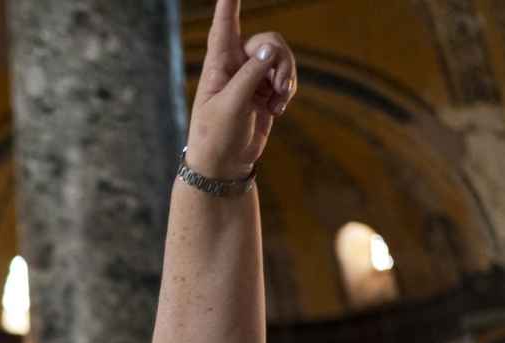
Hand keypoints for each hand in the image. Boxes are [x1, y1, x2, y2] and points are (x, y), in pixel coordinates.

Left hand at [186, 0, 298, 179]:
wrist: (224, 165)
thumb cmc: (216, 136)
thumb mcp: (230, 106)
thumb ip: (250, 76)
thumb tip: (269, 50)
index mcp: (218, 63)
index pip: (223, 25)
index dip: (229, 4)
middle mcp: (235, 65)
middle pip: (267, 41)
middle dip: (279, 61)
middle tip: (278, 86)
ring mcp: (251, 77)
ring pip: (280, 58)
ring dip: (286, 77)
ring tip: (279, 101)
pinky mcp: (265, 91)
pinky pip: (286, 77)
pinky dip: (287, 90)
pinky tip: (278, 109)